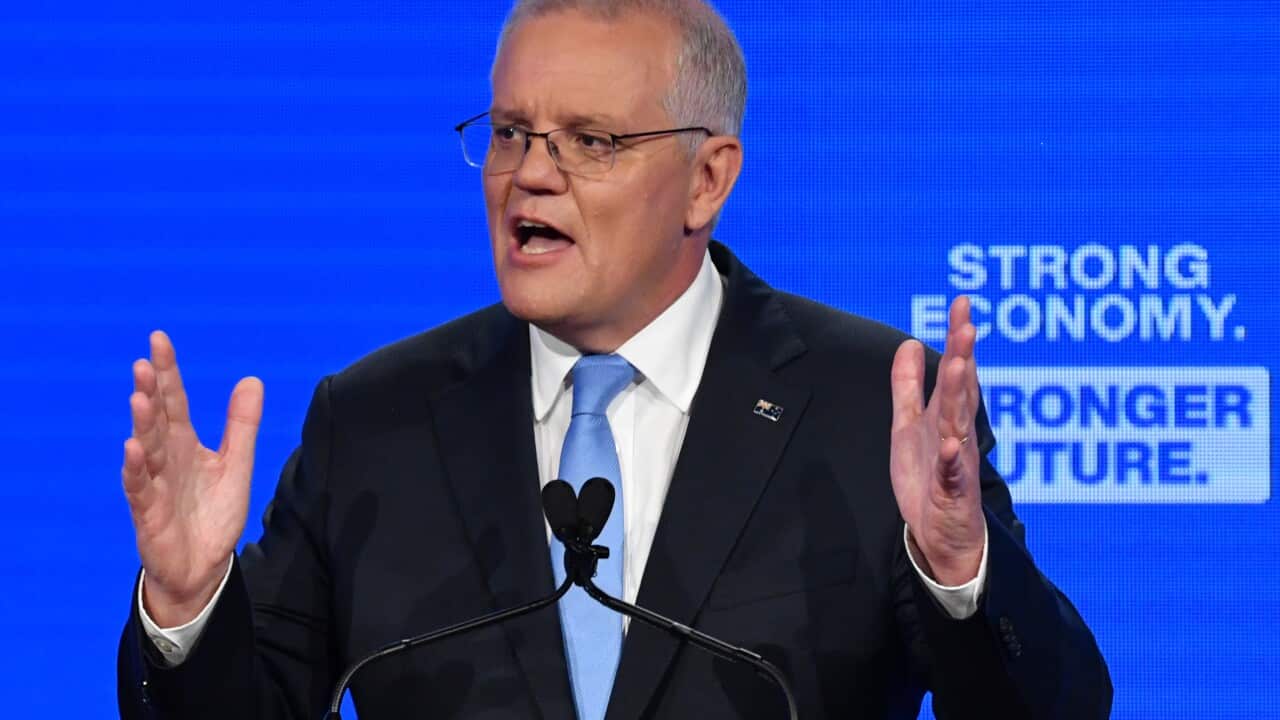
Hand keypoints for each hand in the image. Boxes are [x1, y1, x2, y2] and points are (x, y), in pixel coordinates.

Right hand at [121, 331, 262, 626]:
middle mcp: (165, 458)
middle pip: (156, 418)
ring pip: (146, 449)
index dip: (167, 371)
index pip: (174, 400)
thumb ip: (241, 424)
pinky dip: (136, 469)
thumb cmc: (214, 513)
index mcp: (184, 443)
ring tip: (140, 397)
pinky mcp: (149, 513)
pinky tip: (133, 449)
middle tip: (143, 361)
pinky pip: (140, 488)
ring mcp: (154, 484)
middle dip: (149, 390)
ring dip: (142, 424)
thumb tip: (251, 379)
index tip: (158, 339)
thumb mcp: (236, 463)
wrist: (205, 565)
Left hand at [889, 296, 984, 585]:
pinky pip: (953, 476)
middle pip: (961, 390)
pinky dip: (954, 461)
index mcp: (947, 417)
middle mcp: (957, 434)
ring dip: (958, 395)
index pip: (956, 371)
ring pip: (958, 425)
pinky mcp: (952, 494)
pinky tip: (952, 446)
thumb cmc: (929, 479)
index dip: (958, 338)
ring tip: (957, 365)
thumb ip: (908, 387)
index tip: (962, 304)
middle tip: (967, 324)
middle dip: (963, 357)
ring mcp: (958, 463)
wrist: (941, 537)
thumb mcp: (909, 426)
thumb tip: (907, 342)